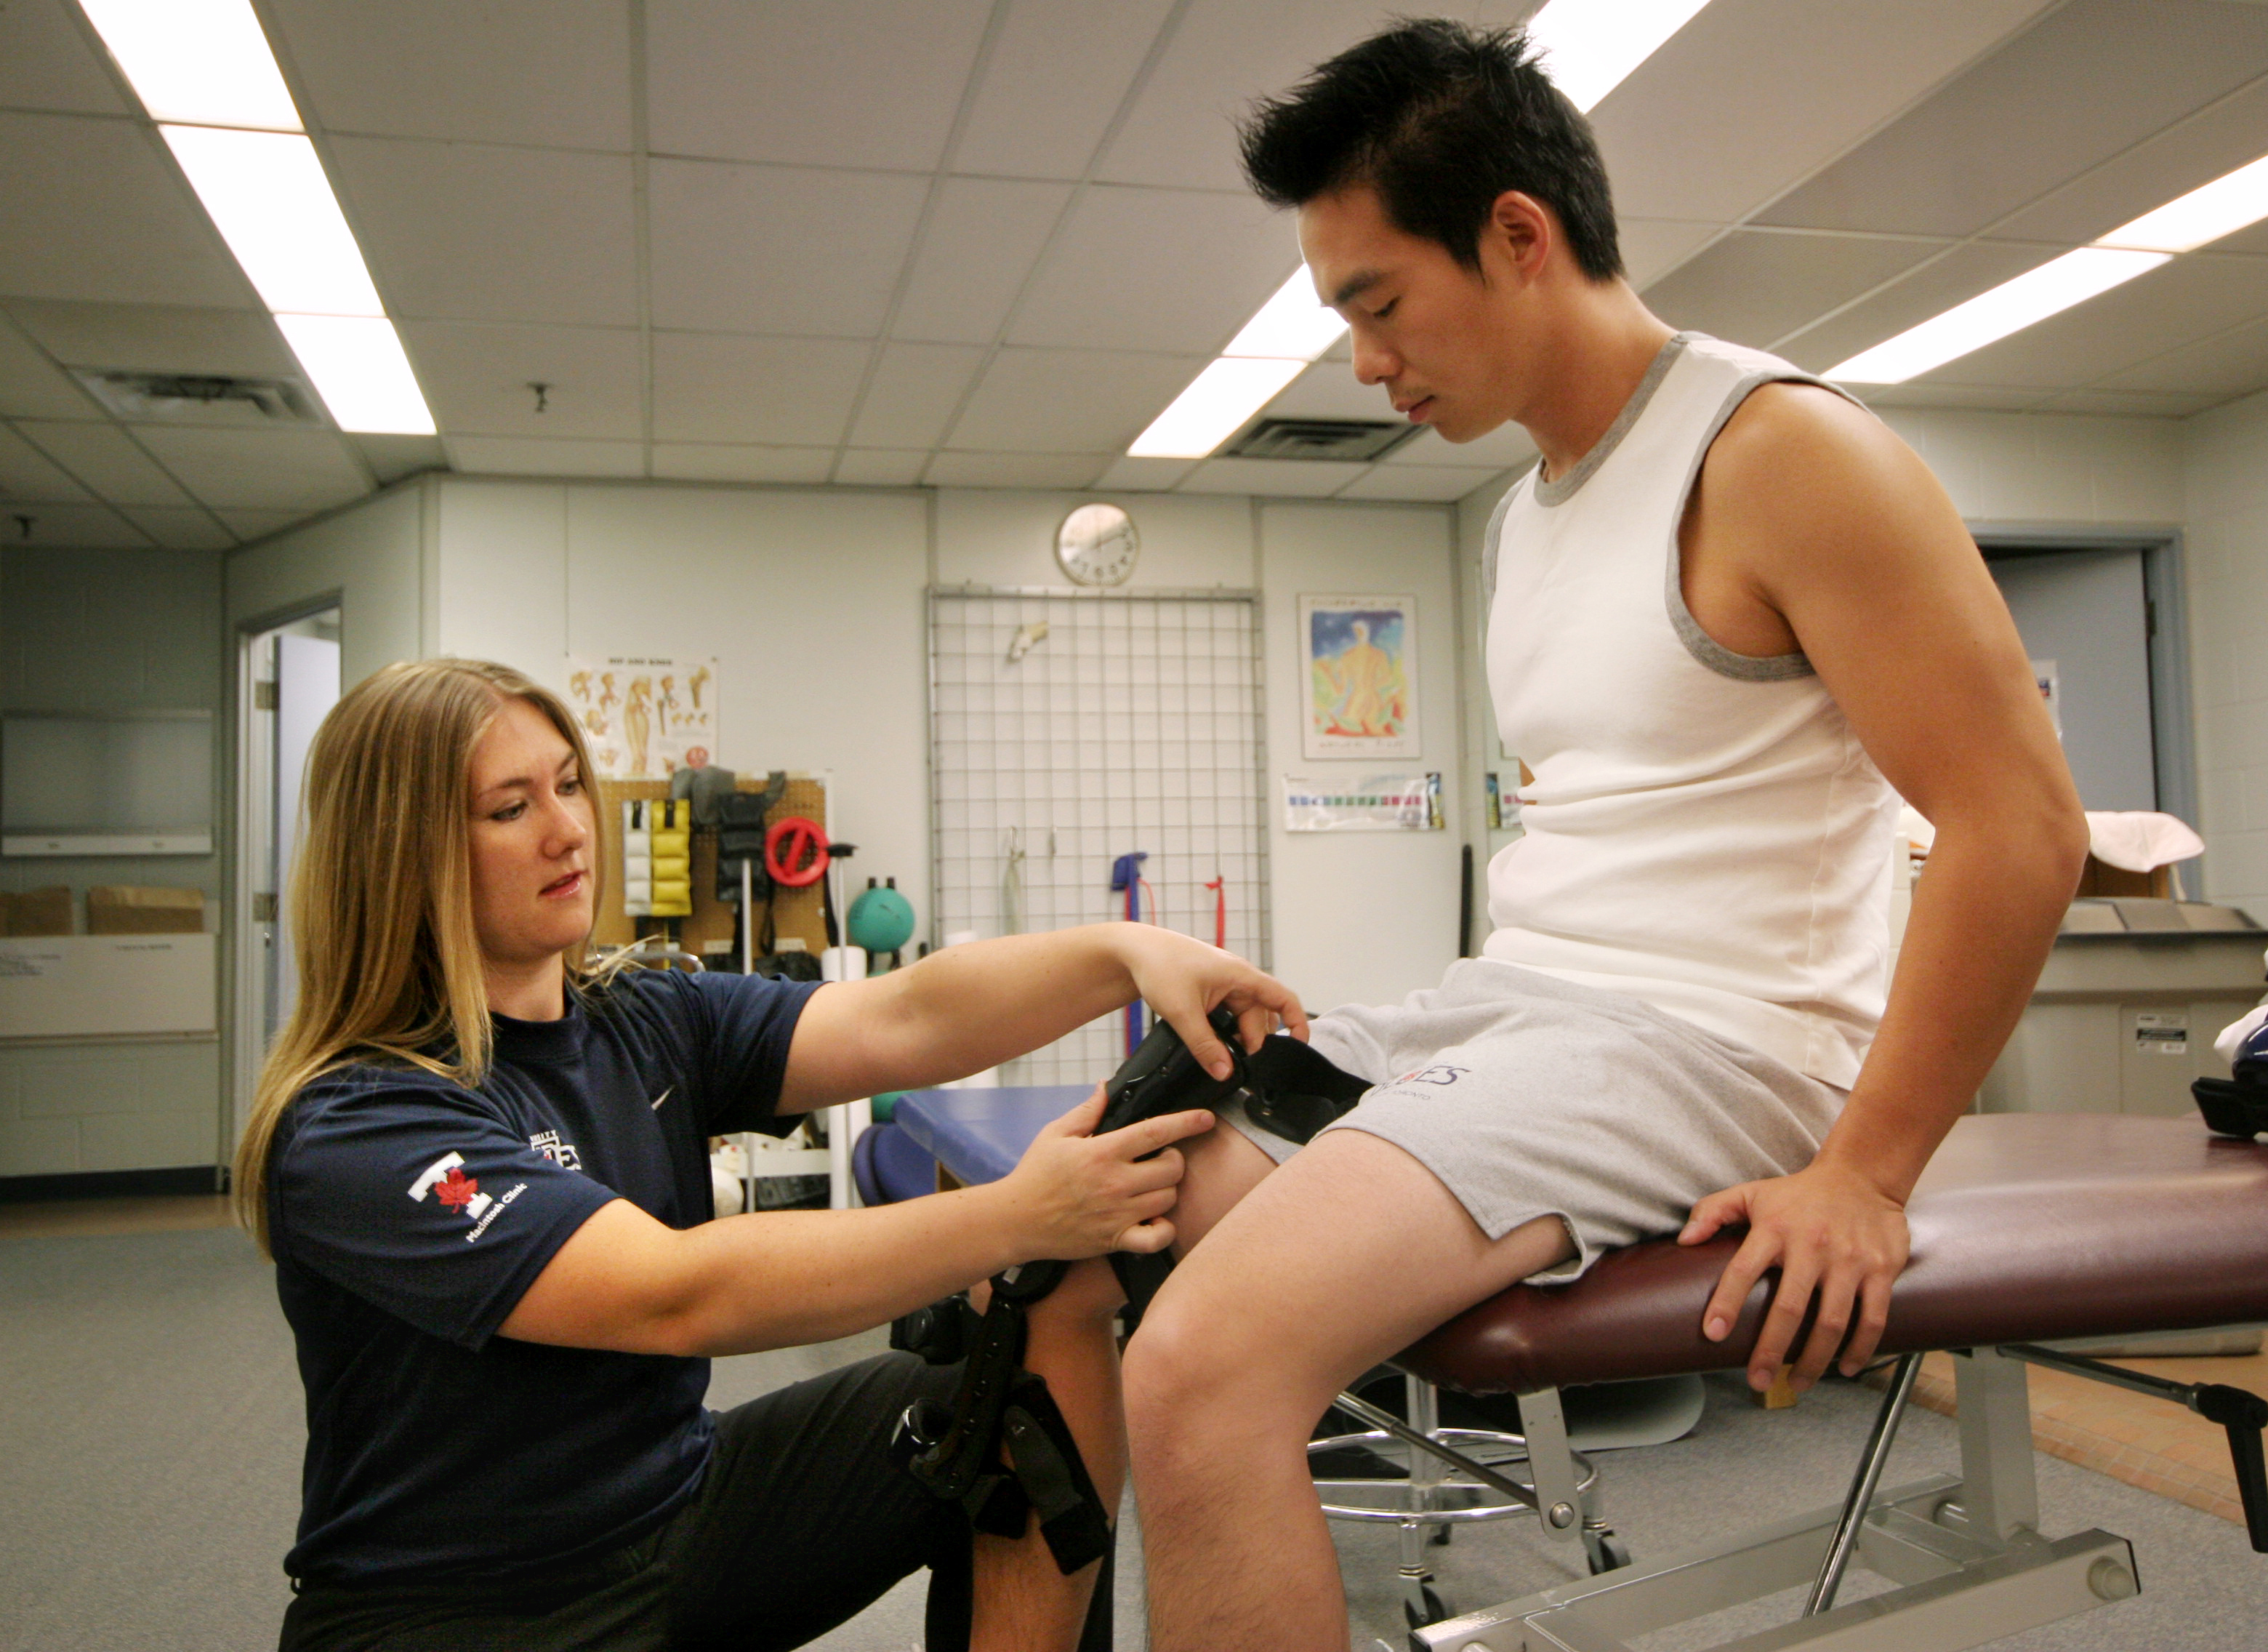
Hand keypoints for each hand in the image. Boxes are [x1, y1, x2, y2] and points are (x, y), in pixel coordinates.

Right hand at [993, 1087, 1215, 1260]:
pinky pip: (1156, 1238)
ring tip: (1151, 1185)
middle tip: (1162, 1158)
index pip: (1156, 1132)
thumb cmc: (1035, 1175)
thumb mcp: (1056, 1134)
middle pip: (1172, 1168)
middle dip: (1175, 1159)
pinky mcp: (1115, 1239)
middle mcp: (1115, 1183)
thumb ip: (1087, 1111)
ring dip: (1166, 1190)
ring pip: (1168, 1199)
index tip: (1206, 1118)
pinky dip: (1163, 1230)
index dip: (1186, 1122)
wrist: (1016, 1220)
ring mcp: (1118, 1213)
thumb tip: (1106, 1087)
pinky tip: (1154, 1220)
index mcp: (1102, 1152)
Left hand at [1110, 924, 1309, 1078]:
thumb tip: (1224, 1073)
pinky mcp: (1210, 991)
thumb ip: (1204, 1045)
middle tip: (1234, 1064)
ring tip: (1220, 1055)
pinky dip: (1224, 1030)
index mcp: (1241, 975)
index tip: (1300, 1046)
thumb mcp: (1182, 1012)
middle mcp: (1238, 978)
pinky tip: (1211, 1043)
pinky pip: (1228, 1014)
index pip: (1283, 998)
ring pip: (1243, 1017)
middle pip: (1260, 1016)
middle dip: (1252, 1042)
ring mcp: (1224, 984)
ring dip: (1236, 1037)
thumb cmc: (1159, 966)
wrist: (1133, 950)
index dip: (1297, 1022)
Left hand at [1680, 1162, 1909, 1393]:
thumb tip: (1683, 1241)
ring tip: (1796, 1383)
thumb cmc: (1799, 1193)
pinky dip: (1860, 1349)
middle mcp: (1812, 1246)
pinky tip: (1844, 1368)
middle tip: (1757, 1380)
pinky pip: (1872, 1318)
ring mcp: (1849, 1260)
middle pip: (1789, 1308)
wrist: (1862, 1176)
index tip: (1713, 1335)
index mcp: (1774, 1228)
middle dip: (1771, 1350)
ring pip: (1832, 1322)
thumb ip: (1713, 1211)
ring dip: (1814, 1360)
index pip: (1743, 1270)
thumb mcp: (1752, 1193)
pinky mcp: (1881, 1270)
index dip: (1726, 1304)